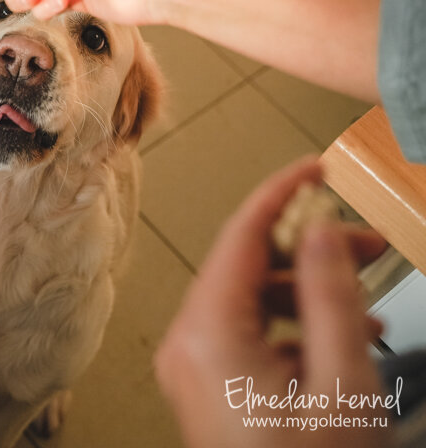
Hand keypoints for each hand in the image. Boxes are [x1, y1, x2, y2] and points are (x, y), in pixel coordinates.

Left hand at [155, 158, 391, 447]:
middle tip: (368, 241)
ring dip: (307, 291)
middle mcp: (187, 344)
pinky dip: (292, 326)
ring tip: (366, 298)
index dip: (282, 193)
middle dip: (310, 249)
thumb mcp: (343, 383)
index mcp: (208, 332)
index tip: (318, 168)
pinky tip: (342, 338)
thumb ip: (334, 297)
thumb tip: (323, 230)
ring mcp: (192, 368)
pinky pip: (245, 333)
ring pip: (250, 299)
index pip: (241, 235)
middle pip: (246, 266)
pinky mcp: (204, 387)